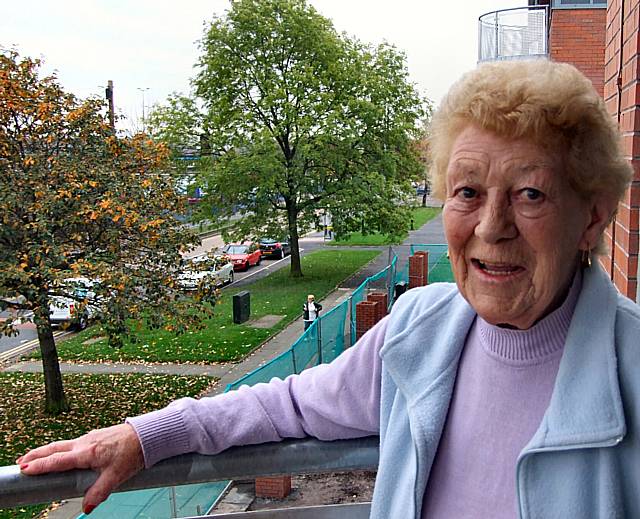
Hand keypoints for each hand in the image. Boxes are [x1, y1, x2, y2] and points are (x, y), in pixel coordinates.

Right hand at [17, 423, 143, 514]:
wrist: (147, 434)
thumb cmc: (133, 452)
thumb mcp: (116, 476)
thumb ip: (100, 492)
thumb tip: (86, 507)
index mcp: (87, 452)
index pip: (58, 460)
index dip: (40, 465)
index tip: (25, 469)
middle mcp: (85, 443)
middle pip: (55, 448)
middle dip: (36, 455)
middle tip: (21, 463)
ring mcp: (90, 438)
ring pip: (63, 444)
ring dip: (47, 450)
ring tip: (34, 457)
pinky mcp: (96, 437)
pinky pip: (73, 443)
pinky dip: (61, 448)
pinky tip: (61, 453)